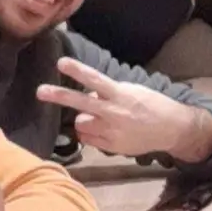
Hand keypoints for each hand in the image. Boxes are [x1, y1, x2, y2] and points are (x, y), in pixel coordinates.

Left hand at [36, 58, 211, 162]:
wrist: (171, 129)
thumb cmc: (152, 105)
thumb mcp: (133, 92)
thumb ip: (110, 93)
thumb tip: (89, 96)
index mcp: (121, 95)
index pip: (95, 80)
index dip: (77, 71)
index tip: (61, 63)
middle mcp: (114, 112)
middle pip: (80, 103)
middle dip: (58, 96)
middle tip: (40, 91)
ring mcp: (111, 131)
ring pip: (81, 123)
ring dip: (84, 119)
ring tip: (96, 118)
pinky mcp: (111, 147)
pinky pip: (87, 139)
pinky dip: (90, 133)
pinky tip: (102, 130)